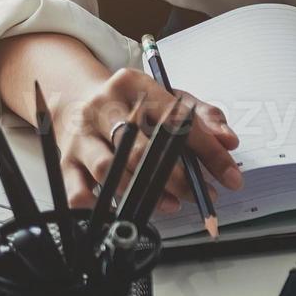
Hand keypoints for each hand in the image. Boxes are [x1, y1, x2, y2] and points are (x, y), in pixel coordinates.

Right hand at [47, 66, 243, 214]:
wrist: (76, 97)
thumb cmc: (130, 104)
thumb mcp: (168, 98)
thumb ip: (203, 117)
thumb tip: (228, 141)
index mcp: (133, 85)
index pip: (176, 121)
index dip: (207, 152)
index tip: (230, 176)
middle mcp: (103, 107)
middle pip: (139, 148)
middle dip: (176, 178)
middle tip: (199, 194)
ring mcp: (81, 135)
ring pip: (109, 171)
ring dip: (143, 193)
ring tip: (171, 204)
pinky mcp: (65, 160)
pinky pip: (77, 191)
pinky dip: (100, 207)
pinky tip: (124, 210)